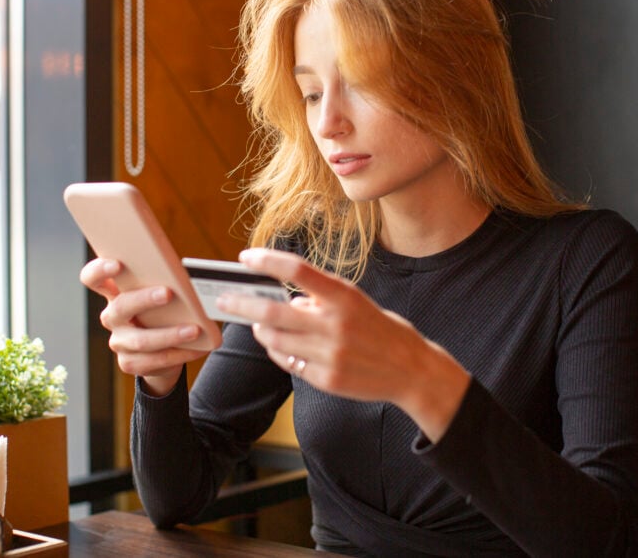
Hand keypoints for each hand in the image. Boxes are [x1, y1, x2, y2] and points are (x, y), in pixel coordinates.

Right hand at [80, 257, 207, 394]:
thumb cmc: (164, 310)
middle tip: (168, 293)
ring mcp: (119, 341)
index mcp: (115, 292)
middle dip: (145, 299)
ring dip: (170, 334)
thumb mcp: (161, 293)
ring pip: (141, 340)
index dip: (100, 270)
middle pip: (121, 307)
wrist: (163, 349)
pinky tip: (198, 348)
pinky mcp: (130, 363)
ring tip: (195, 329)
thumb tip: (183, 279)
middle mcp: (112, 317)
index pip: (93, 278)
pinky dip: (179, 354)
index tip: (117, 264)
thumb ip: (164, 282)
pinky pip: (155, 360)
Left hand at [216, 248, 469, 440]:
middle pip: (272, 311)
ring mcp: (329, 354)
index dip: (266, 261)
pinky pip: (288, 362)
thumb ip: (321, 300)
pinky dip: (278, 351)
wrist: (413, 371)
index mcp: (344, 296)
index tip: (245, 258)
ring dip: (260, 329)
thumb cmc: (381, 329)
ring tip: (256, 323)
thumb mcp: (357, 303)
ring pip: (274, 340)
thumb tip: (285, 301)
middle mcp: (334, 324)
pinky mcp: (326, 379)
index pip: (296, 270)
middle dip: (241, 304)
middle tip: (224, 300)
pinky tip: (279, 345)